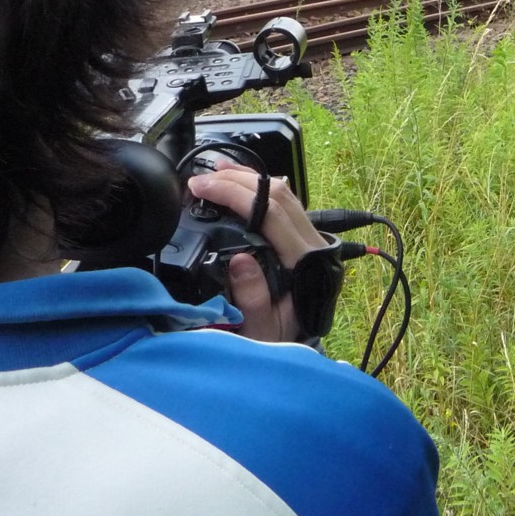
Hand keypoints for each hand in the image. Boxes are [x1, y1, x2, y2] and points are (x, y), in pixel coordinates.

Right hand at [187, 164, 325, 341]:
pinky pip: (286, 204)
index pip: (270, 213)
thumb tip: (240, 260)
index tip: (201, 189)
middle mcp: (314, 245)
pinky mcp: (305, 238)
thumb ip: (253, 299)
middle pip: (279, 195)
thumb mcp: (261, 330)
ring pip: (285, 194)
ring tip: (217, 170)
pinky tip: (240, 182)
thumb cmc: (278, 339)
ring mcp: (313, 239)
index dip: (234, 194)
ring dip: (249, 179)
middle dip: (237, 180)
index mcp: (305, 264)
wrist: (298, 345)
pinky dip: (260, 189)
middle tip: (200, 181)